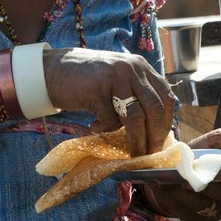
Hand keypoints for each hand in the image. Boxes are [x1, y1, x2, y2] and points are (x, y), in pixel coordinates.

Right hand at [43, 47, 176, 156]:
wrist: (53, 70)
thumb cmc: (87, 80)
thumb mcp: (118, 80)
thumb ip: (136, 95)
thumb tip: (154, 131)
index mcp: (141, 67)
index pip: (166, 97)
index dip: (166, 123)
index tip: (160, 142)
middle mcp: (132, 69)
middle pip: (155, 108)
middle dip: (154, 136)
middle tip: (149, 153)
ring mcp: (115, 77)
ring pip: (135, 117)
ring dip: (135, 141)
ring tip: (130, 153)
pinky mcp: (97, 89)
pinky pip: (110, 120)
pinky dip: (104, 129)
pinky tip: (94, 126)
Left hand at [139, 119, 220, 220]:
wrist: (171, 169)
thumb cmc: (200, 154)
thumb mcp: (216, 141)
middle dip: (214, 186)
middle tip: (199, 176)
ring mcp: (218, 210)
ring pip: (209, 205)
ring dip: (193, 193)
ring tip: (180, 183)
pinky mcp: (201, 218)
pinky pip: (192, 212)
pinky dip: (181, 201)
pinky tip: (173, 192)